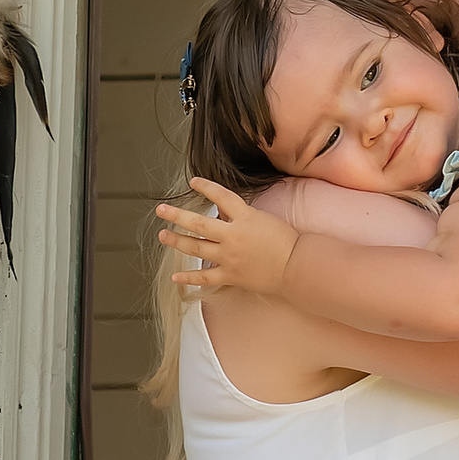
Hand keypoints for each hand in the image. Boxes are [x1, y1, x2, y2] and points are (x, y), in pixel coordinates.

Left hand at [154, 182, 296, 298]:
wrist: (297, 267)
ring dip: (177, 241)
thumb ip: (242, 217)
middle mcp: (233, 236)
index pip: (221, 197)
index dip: (206, 187)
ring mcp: (230, 257)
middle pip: (199, 223)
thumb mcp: (264, 220)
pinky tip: (175, 276)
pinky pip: (205, 277)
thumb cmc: (288, 242)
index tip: (193, 182)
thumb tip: (223, 214)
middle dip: (177, 215)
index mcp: (245, 218)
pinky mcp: (231, 276)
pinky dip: (189, 277)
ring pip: (196, 248)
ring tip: (163, 235)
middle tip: (161, 210)